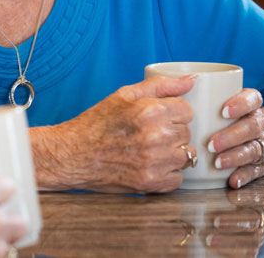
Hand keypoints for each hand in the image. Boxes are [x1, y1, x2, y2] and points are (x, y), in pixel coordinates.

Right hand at [32, 75, 196, 191]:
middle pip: (187, 133)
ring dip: (172, 154)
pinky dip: (166, 174)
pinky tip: (148, 166)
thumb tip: (191, 81)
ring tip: (149, 150)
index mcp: (151, 110)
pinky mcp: (152, 182)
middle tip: (148, 134)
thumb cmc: (97, 123)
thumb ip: (161, 85)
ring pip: (186, 156)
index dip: (172, 113)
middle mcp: (156, 136)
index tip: (158, 118)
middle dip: (171, 132)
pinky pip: (177, 178)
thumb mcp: (124, 95)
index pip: (187, 111)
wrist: (73, 154)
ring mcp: (155, 161)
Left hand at [205, 88, 263, 187]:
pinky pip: (256, 170)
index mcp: (251, 106)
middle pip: (251, 127)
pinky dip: (244, 176)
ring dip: (235, 157)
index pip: (252, 99)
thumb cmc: (238, 116)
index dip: (240, 104)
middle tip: (211, 144)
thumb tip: (177, 85)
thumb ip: (207, 95)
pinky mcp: (263, 164)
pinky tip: (233, 180)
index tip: (224, 112)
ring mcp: (263, 144)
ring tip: (217, 163)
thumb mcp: (231, 102)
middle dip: (231, 136)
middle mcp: (259, 124)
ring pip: (253, 149)